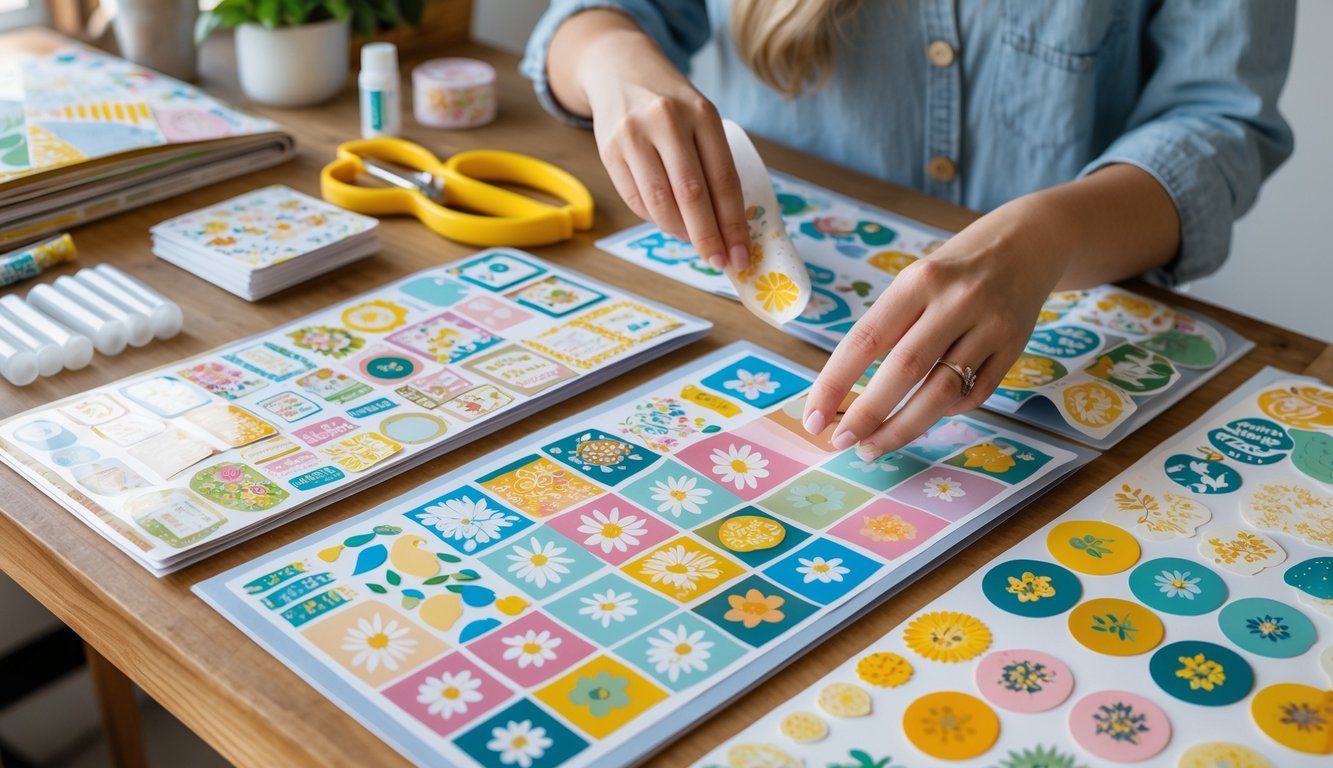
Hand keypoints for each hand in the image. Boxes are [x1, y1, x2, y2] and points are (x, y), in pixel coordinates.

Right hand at [548, 12, 751, 270]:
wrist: (621, 70)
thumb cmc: (672, 105)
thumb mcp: (701, 118)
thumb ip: (713, 162)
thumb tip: (726, 227)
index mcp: (702, 114)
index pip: (724, 179)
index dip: (734, 223)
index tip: (742, 254)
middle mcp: (668, 122)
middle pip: (692, 195)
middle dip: (708, 237)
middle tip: (720, 262)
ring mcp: (634, 135)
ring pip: (660, 202)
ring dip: (680, 232)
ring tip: (693, 242)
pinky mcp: (609, 149)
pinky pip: (635, 199)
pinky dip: (655, 219)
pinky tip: (668, 223)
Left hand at [801, 197, 1071, 458]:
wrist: (1029, 242)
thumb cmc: (955, 268)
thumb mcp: (917, 280)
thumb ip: (891, 328)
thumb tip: (847, 392)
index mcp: (918, 281)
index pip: (866, 339)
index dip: (835, 383)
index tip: (813, 417)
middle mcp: (956, 301)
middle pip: (905, 370)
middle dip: (868, 414)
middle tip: (842, 442)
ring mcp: (991, 325)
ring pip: (942, 393)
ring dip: (903, 428)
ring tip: (874, 446)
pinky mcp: (1015, 346)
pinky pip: (976, 394)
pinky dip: (947, 412)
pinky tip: (929, 414)